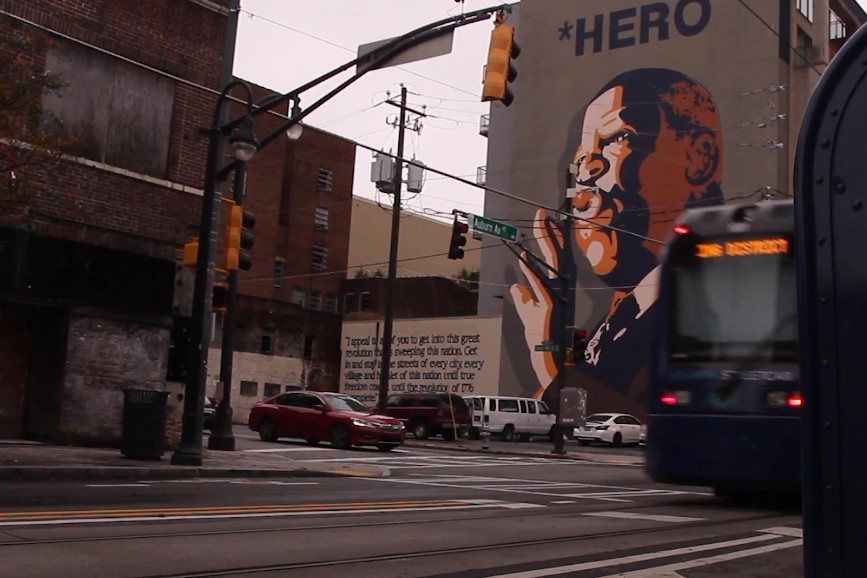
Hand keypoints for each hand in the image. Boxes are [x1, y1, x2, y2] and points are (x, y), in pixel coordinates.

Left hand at [509, 209, 565, 394]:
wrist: (546, 355)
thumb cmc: (538, 334)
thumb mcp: (526, 312)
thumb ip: (522, 297)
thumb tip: (515, 284)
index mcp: (553, 286)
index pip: (551, 256)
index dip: (547, 236)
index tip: (542, 217)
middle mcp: (558, 288)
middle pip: (554, 254)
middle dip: (547, 232)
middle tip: (541, 212)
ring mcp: (556, 296)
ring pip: (551, 264)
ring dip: (544, 243)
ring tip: (540, 222)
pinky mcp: (549, 307)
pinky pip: (539, 285)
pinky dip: (532, 271)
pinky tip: (524, 257)